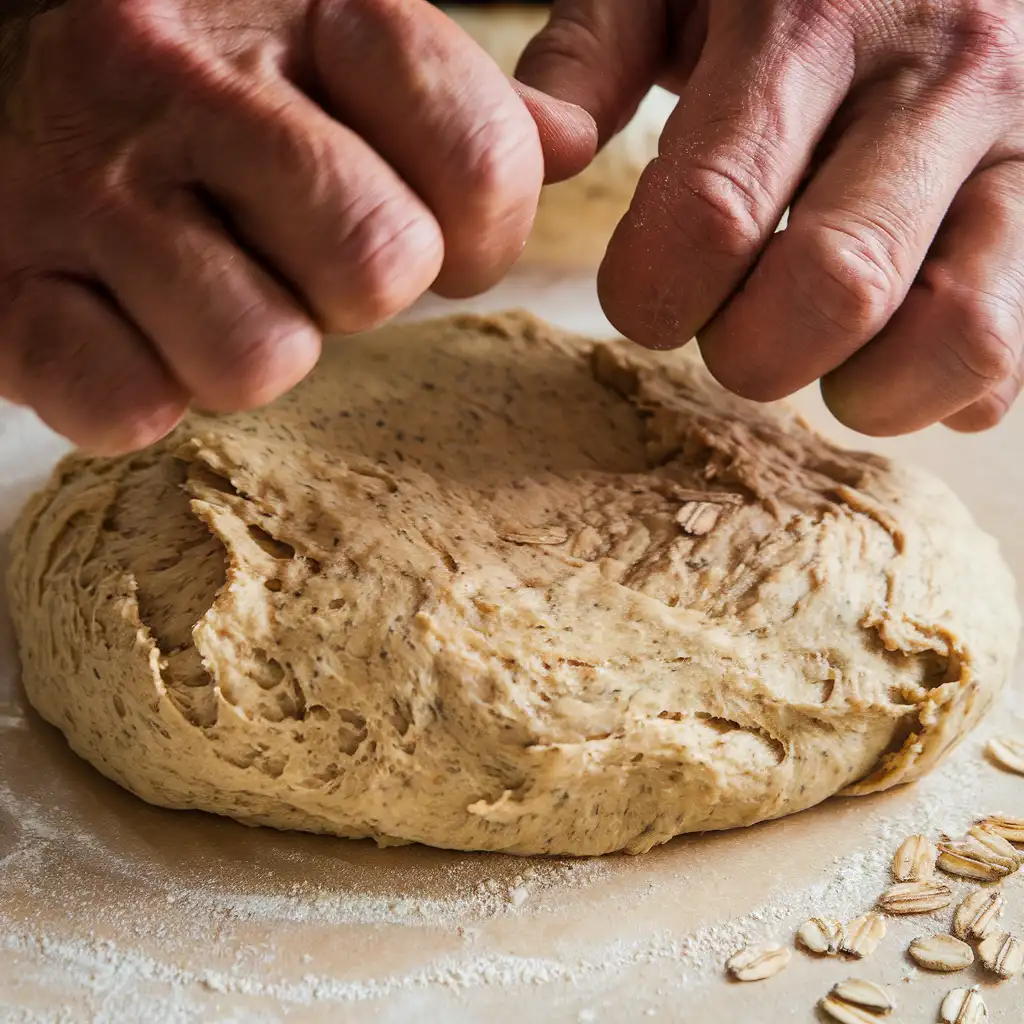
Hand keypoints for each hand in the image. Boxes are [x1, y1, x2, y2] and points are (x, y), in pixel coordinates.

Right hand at [0, 0, 596, 452]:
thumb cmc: (192, 91)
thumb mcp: (332, 47)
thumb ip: (455, 102)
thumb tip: (566, 141)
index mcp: (305, 5)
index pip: (483, 165)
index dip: (477, 231)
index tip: (422, 226)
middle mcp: (184, 74)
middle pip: (380, 267)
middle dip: (356, 295)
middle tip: (291, 258)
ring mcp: (83, 181)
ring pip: (261, 356)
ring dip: (250, 349)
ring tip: (202, 290)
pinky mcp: (5, 289)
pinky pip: (129, 406)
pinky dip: (140, 392)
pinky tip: (120, 327)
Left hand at [520, 0, 1023, 434]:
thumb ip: (588, 55)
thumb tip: (543, 153)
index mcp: (812, 16)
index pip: (712, 216)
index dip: (651, 295)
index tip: (643, 292)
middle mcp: (940, 77)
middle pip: (832, 290)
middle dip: (747, 350)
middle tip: (727, 319)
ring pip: (958, 334)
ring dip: (856, 387)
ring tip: (811, 348)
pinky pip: (1014, 345)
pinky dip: (938, 385)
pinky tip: (885, 346)